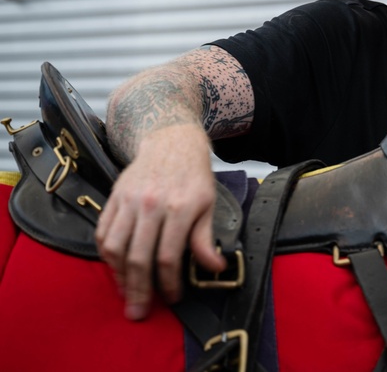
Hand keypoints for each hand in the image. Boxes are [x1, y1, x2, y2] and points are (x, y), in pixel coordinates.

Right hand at [95, 123, 224, 320]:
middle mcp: (151, 205)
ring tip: (126, 292)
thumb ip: (205, 239)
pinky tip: (116, 268)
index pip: (169, 257)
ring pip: (116, 248)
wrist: (172, 141)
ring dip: (119, 276)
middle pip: (139, 257)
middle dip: (139, 290)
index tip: (172, 298)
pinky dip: (107, 255)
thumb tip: (214, 268)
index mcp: (180, 208)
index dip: (169, 283)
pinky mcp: (114, 198)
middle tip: (138, 312)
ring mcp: (129, 201)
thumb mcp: (208, 204)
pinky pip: (103, 233)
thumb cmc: (194, 176)